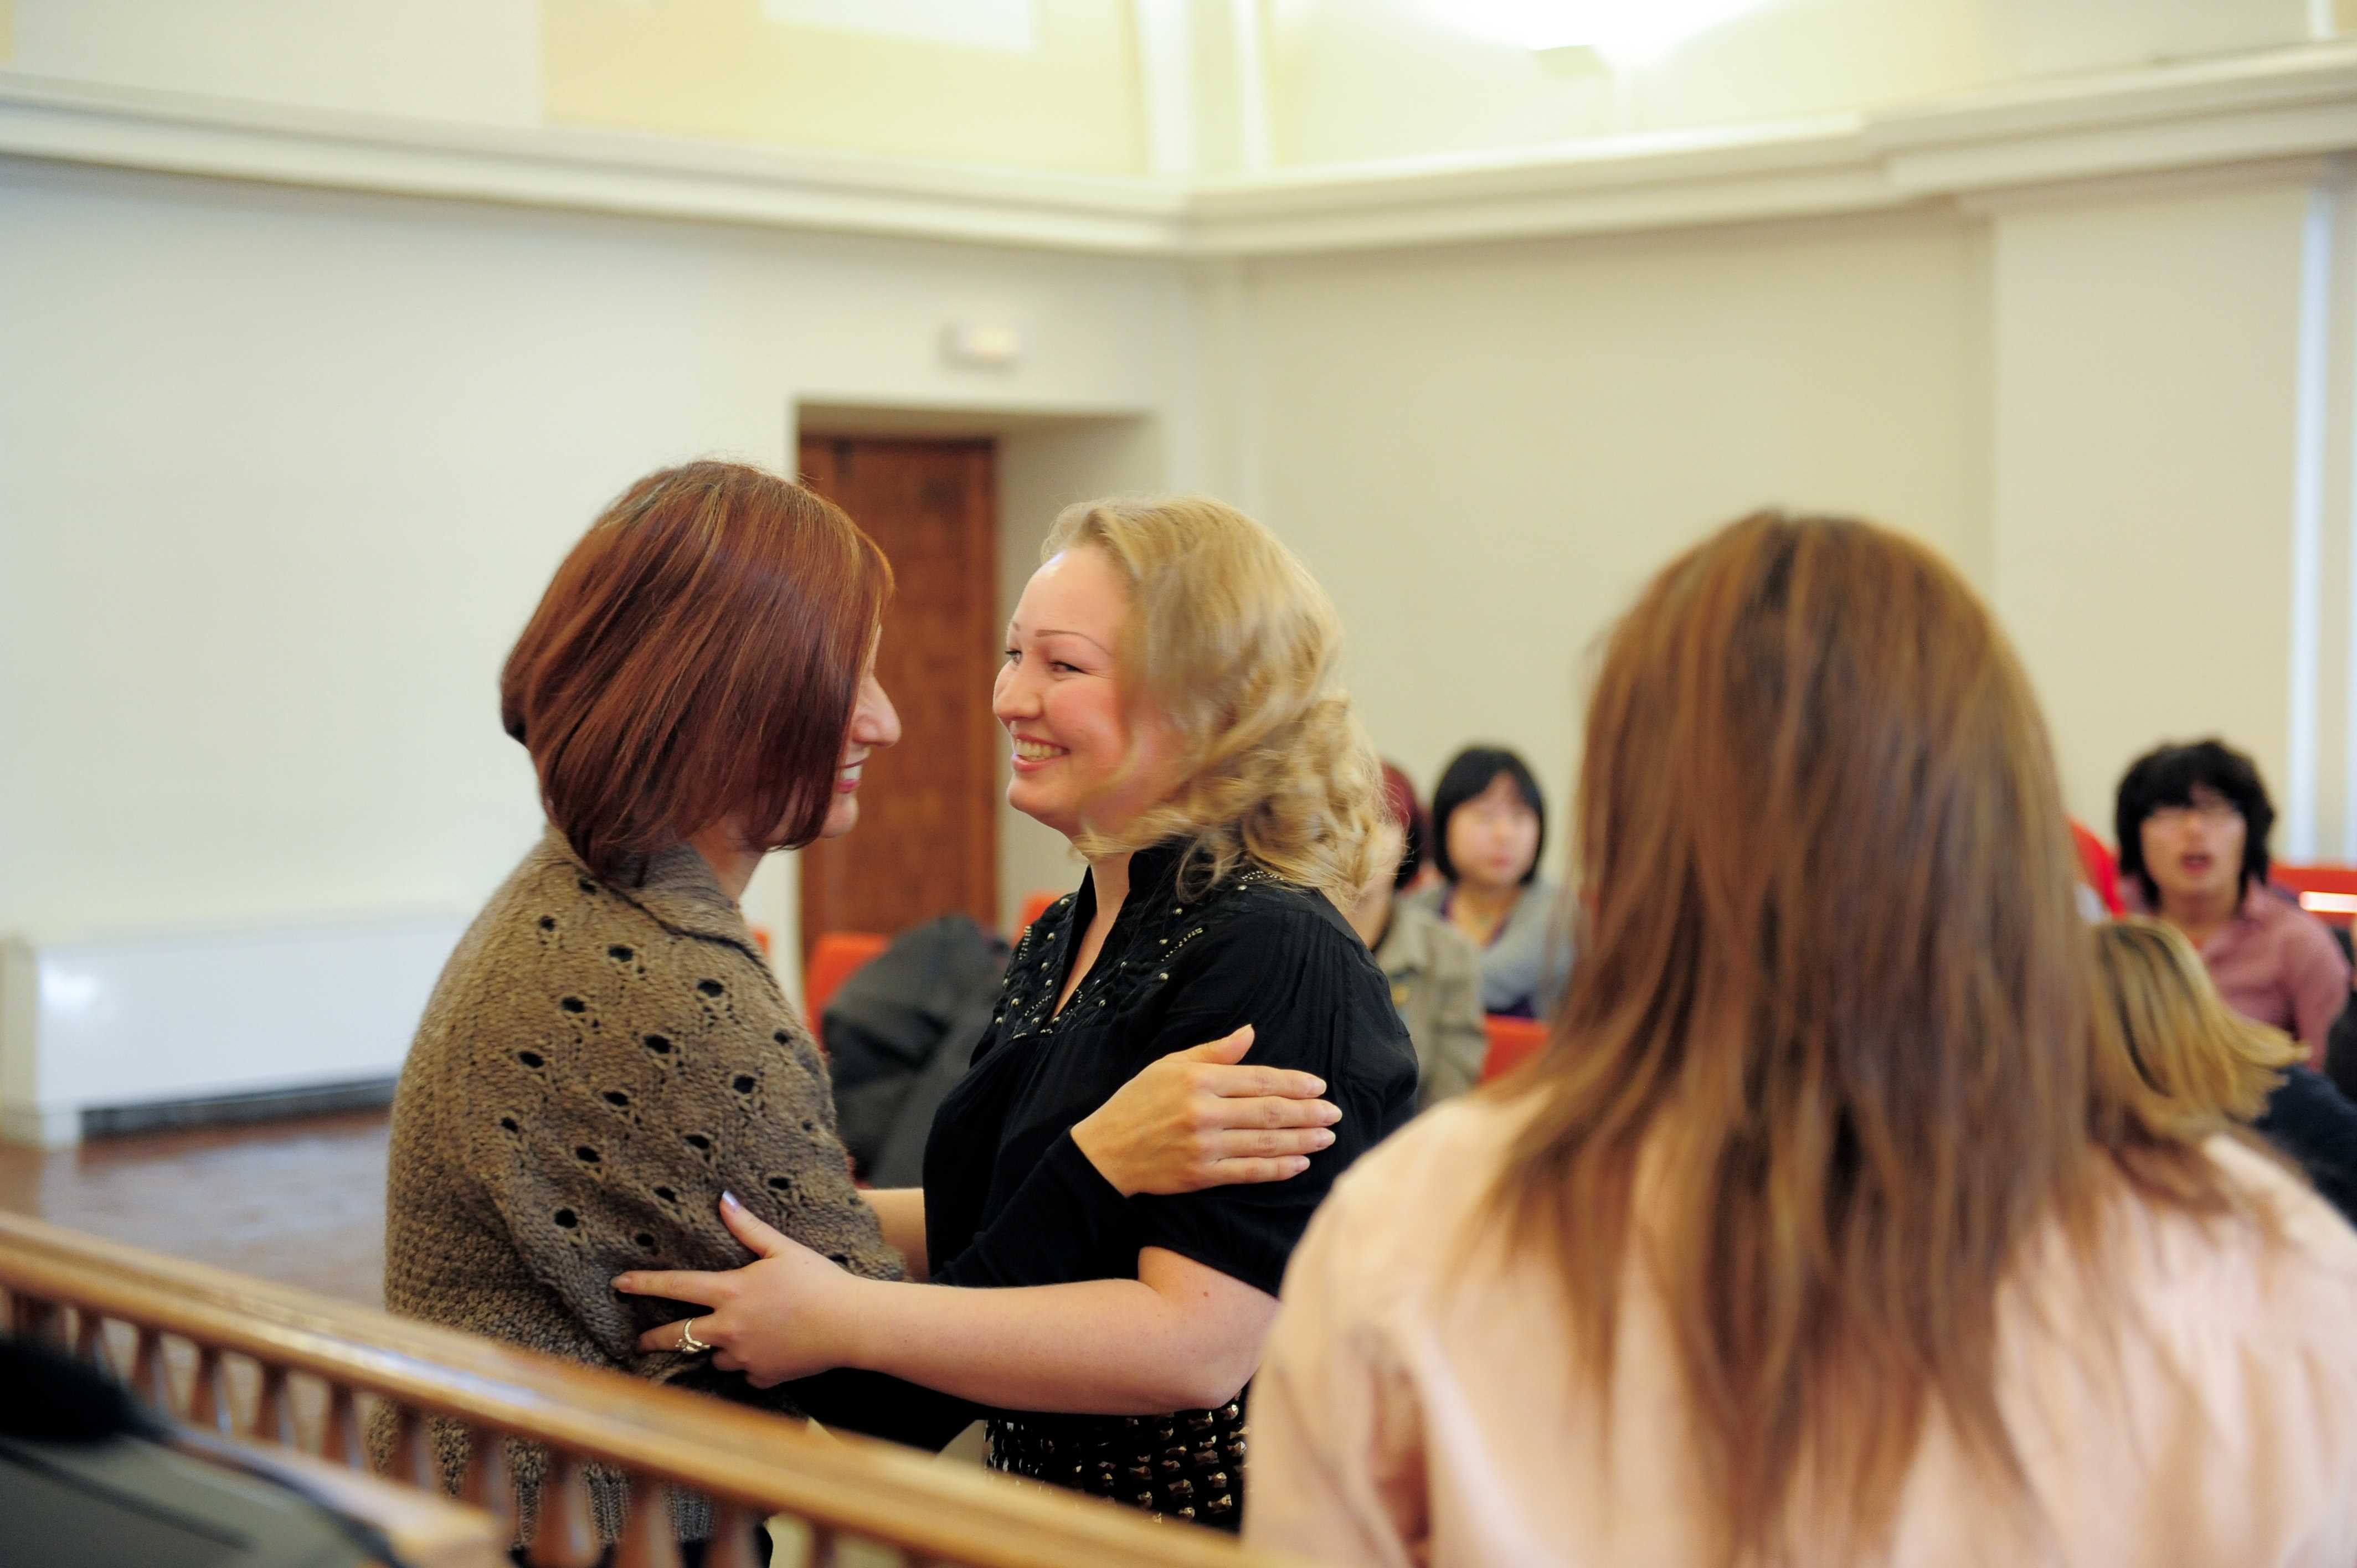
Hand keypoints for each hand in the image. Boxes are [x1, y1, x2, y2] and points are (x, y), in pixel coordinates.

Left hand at [614, 1192, 868, 1388]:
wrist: (851, 1325)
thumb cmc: (819, 1281)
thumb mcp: (783, 1248)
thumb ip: (748, 1228)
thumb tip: (724, 1199)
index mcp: (731, 1292)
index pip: (677, 1286)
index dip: (645, 1284)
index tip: (619, 1284)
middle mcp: (729, 1328)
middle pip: (677, 1336)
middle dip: (654, 1339)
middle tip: (639, 1342)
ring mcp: (744, 1356)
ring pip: (714, 1357)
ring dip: (717, 1349)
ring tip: (734, 1338)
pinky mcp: (763, 1377)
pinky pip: (746, 1373)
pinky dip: (750, 1364)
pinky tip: (768, 1352)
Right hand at [1070, 1025, 1339, 1197]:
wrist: (1106, 1151)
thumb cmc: (1138, 1101)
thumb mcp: (1171, 1064)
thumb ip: (1214, 1051)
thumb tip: (1251, 1031)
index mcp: (1198, 1079)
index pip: (1258, 1080)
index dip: (1293, 1083)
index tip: (1319, 1086)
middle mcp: (1204, 1112)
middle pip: (1269, 1112)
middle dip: (1308, 1113)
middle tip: (1335, 1114)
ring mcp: (1204, 1146)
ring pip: (1265, 1143)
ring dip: (1302, 1141)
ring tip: (1327, 1137)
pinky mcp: (1201, 1176)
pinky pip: (1249, 1172)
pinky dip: (1278, 1168)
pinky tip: (1301, 1164)